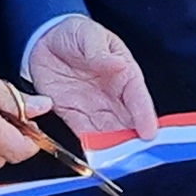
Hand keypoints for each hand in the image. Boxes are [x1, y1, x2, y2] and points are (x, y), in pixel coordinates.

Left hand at [22, 15, 159, 148]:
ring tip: (117, 162)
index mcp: (124, 73)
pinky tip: (96, 159)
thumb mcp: (88, 34)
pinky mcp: (74, 115)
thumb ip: (100, 50)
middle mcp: (113, 95)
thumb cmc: (74, 34)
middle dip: (133, 139)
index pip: (137, 97)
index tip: (149, 132)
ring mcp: (94, 107)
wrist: (45, 40)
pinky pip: (85, 134)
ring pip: (109, 132)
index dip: (144, 115)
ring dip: (113, 147)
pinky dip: (91, 147)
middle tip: (136, 156)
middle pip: (128, 121)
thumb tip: (115, 64)